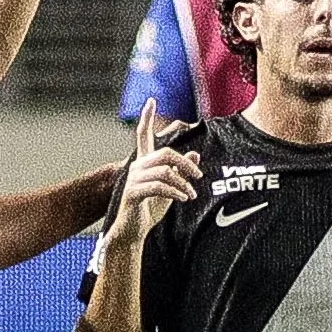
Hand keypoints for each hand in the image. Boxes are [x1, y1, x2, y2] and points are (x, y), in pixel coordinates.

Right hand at [112, 100, 199, 242]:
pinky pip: (159, 187)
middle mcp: (136, 167)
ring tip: (191, 194)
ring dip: (183, 183)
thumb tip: (195, 155)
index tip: (150, 100)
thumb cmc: (148, 209)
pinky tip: (183, 198)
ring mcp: (133, 180)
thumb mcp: (170, 189)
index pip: (143, 135)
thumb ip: (180, 172)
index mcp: (144, 163)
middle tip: (198, 176)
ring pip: (165, 171)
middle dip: (186, 163)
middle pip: (166, 153)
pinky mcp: (133, 194)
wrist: (132, 231)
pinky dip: (175, 191)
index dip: (146, 117)